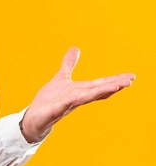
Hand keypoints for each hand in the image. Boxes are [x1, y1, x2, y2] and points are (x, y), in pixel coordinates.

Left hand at [20, 47, 134, 142]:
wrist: (35, 117)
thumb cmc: (50, 100)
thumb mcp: (61, 78)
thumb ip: (69, 64)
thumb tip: (76, 48)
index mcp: (80, 90)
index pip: (100, 84)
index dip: (115, 80)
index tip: (131, 77)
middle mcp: (77, 97)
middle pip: (98, 90)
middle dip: (114, 86)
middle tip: (130, 81)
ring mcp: (67, 104)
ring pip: (86, 97)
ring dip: (102, 92)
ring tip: (117, 87)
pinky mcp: (56, 109)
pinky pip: (66, 104)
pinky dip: (72, 100)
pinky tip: (76, 96)